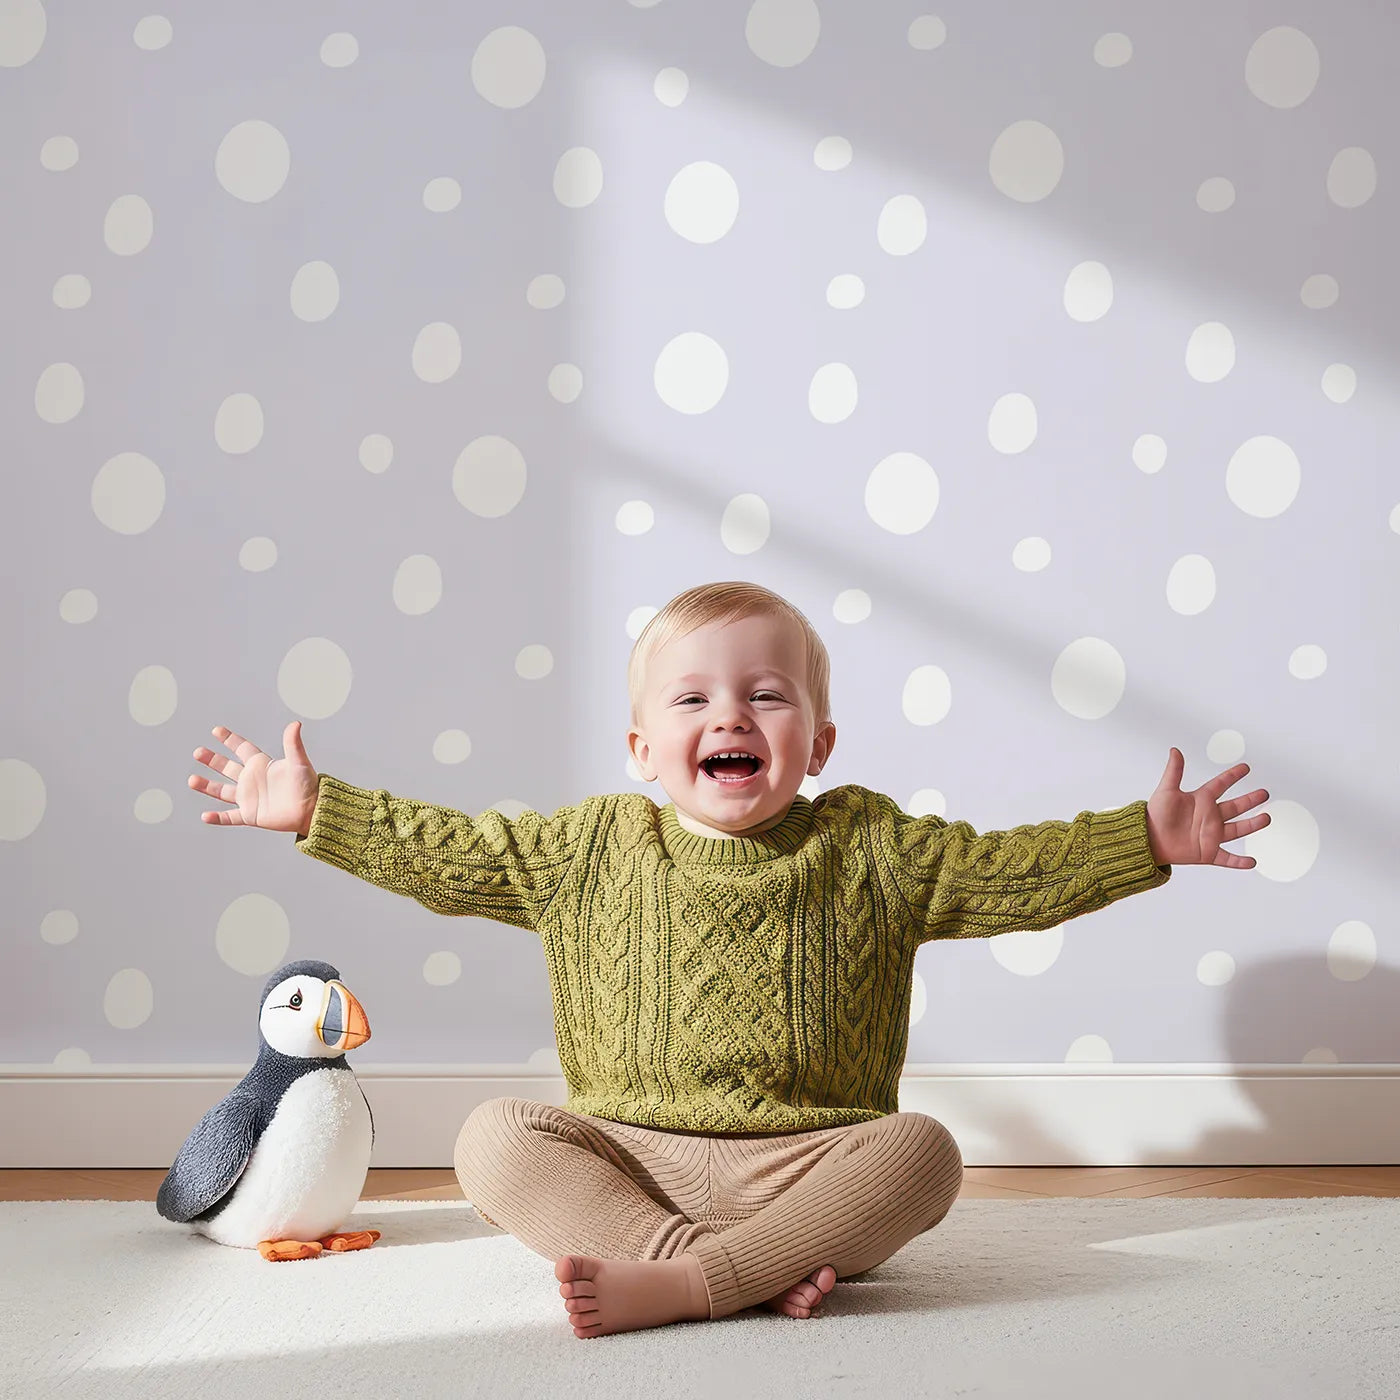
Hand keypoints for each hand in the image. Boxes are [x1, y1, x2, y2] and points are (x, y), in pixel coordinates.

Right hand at [189, 721, 319, 833]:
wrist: (312, 810)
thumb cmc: (308, 785)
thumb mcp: (299, 762)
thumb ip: (293, 744)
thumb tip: (296, 723)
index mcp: (262, 764)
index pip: (242, 748)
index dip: (230, 739)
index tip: (216, 730)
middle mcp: (252, 779)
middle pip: (227, 767)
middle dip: (212, 760)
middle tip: (197, 752)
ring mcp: (250, 798)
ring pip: (222, 791)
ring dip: (207, 786)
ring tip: (191, 780)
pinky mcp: (251, 815)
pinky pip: (230, 817)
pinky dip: (217, 818)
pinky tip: (204, 816)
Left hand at [1146, 748, 1269, 868]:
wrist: (1147, 839)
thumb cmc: (1155, 814)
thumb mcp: (1166, 790)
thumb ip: (1174, 771)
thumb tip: (1174, 750)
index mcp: (1200, 800)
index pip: (1220, 784)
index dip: (1232, 776)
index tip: (1246, 767)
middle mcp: (1209, 817)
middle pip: (1235, 807)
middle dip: (1250, 800)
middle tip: (1264, 793)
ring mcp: (1210, 835)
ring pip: (1237, 830)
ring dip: (1252, 825)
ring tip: (1267, 818)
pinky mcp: (1207, 853)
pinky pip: (1227, 859)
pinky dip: (1239, 862)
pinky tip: (1252, 862)